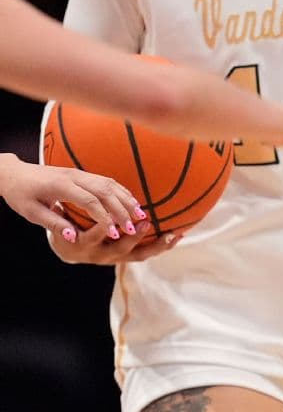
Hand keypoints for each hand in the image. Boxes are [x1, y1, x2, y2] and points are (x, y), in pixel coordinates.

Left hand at [0, 154, 145, 239]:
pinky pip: (107, 181)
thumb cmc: (20, 195)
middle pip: (105, 191)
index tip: (114, 233)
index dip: (104, 217)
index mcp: (60, 185)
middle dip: (121, 210)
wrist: (14, 173)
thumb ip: (53, 223)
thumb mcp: (31, 212)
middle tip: (133, 227)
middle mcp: (73, 176)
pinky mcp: (83, 174)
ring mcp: (80, 173)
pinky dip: (122, 192)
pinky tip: (131, 203)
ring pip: (110, 184)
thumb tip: (72, 237)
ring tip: (140, 215)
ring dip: (126, 199)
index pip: (89, 201)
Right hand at [50, 221, 183, 264]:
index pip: (91, 237)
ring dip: (156, 245)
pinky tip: (178, 235)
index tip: (110, 220)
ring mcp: (115, 258)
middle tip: (145, 224)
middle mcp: (100, 254)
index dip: (101, 230)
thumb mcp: (58, 221)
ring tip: (172, 234)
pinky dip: (162, 245)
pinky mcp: (126, 257)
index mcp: (81, 245)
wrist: (70, 248)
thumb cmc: (65, 227)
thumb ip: (60, 215)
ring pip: (138, 255)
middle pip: (119, 250)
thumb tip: (57, 202)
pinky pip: (146, 253)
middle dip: (133, 238)